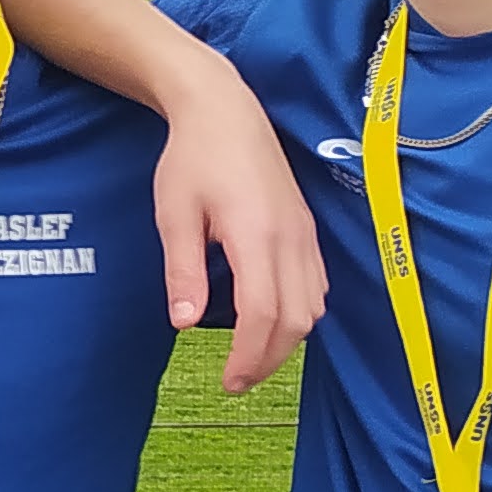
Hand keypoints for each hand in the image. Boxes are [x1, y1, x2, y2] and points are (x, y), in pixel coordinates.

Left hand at [154, 74, 326, 390]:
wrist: (225, 110)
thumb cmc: (192, 159)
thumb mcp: (175, 215)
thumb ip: (183, 270)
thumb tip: (184, 323)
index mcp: (257, 234)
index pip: (263, 313)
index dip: (248, 355)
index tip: (227, 381)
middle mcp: (291, 238)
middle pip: (296, 320)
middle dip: (269, 359)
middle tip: (237, 381)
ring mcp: (305, 234)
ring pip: (312, 306)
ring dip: (287, 340)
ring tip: (251, 357)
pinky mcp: (307, 229)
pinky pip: (317, 285)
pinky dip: (300, 313)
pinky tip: (273, 321)